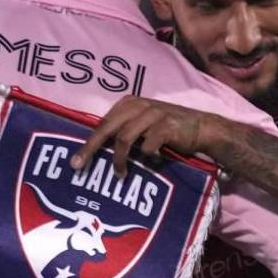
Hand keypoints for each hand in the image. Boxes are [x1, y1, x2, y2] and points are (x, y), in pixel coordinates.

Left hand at [71, 96, 222, 177]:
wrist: (202, 128)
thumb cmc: (168, 130)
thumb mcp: (143, 124)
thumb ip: (124, 130)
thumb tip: (97, 148)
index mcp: (129, 103)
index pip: (103, 123)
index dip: (88, 142)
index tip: (76, 162)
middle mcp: (139, 105)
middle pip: (107, 128)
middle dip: (91, 148)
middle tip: (80, 166)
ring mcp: (153, 114)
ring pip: (125, 138)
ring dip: (120, 160)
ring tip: (120, 174)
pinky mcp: (167, 126)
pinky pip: (148, 146)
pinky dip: (148, 157)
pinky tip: (155, 161)